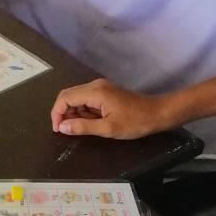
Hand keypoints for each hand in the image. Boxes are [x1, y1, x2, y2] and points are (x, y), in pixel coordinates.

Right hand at [50, 79, 174, 138]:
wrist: (158, 113)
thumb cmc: (135, 122)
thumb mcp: (108, 128)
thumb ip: (83, 127)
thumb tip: (62, 127)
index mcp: (94, 92)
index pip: (65, 98)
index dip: (57, 113)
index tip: (59, 129)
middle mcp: (95, 85)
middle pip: (69, 95)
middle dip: (63, 113)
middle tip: (66, 130)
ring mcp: (101, 87)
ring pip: (77, 97)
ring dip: (74, 113)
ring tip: (81, 128)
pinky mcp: (106, 92)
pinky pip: (87, 99)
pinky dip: (83, 111)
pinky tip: (90, 122)